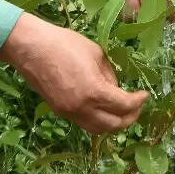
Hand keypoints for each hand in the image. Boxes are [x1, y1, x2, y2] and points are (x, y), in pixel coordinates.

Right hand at [0, 13, 147, 133]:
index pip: (124, 106)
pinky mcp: (59, 112)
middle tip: (137, 106)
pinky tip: (101, 108)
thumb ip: (109, 74)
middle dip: (130, 117)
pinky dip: (97, 120)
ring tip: (121, 111)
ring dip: (113, 124)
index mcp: (94, 91)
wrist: (30, 48)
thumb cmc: (63, 43)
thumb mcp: (95, 53)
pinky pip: (84, 123)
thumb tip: (115, 88)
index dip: (138, 102)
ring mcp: (69, 112)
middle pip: (113, 125)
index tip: (144, 94)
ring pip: (97, 129)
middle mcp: (82, 108)